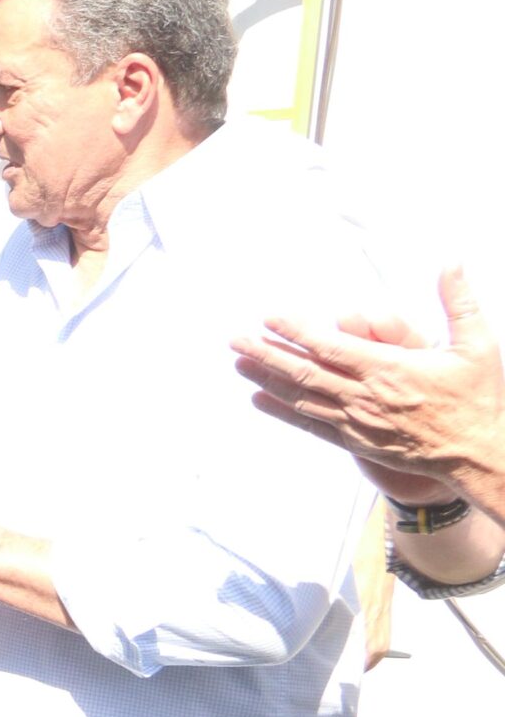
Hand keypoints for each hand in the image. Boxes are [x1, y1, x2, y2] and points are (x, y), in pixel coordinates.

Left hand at [232, 266, 504, 498]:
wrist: (480, 453)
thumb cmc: (478, 398)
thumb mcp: (477, 345)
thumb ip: (459, 302)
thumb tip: (452, 262)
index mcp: (390, 370)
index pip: (331, 347)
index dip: (296, 332)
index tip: (270, 318)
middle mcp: (366, 397)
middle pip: (305, 372)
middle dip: (267, 353)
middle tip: (236, 339)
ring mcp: (357, 422)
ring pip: (302, 396)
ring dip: (267, 378)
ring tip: (238, 363)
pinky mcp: (356, 441)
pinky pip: (311, 423)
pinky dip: (282, 410)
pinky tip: (260, 399)